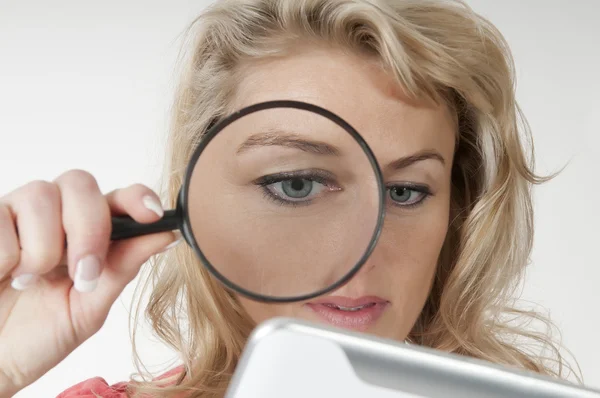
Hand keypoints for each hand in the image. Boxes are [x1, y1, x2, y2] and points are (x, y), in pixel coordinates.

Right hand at [0, 170, 178, 396]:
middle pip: (80, 183)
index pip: (119, 198)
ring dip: (41, 249)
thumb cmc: (37, 335)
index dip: (136, 197)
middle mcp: (55, 213)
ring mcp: (16, 213)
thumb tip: (169, 235)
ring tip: (27, 282)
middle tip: (83, 274)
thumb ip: (123, 267)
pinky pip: (0, 219)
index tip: (151, 215)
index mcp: (89, 231)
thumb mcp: (88, 307)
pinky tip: (1, 275)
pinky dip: (5, 256)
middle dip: (89, 229)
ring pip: (40, 196)